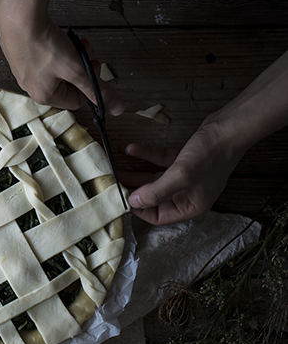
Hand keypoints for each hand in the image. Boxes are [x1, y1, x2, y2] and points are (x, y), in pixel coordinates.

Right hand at [0, 0, 125, 114]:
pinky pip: (45, 58)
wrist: (18, 19)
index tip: (92, 65)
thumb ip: (98, 89)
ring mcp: (25, 71)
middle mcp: (32, 87)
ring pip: (58, 69)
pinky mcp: (21, 55)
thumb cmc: (44, 46)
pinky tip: (57, 38)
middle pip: (68, 83)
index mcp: (45, 97)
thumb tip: (118, 109)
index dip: (90, 83)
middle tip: (84, 52)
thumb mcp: (77, 70)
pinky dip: (56, 49)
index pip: (78, 100)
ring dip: (71, 56)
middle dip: (81, 67)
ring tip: (73, 42)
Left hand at [121, 123, 243, 224]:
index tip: (121, 198)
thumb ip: (156, 191)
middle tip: (114, 183)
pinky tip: (130, 149)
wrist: (230, 127)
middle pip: (155, 197)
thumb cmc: (210, 154)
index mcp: (191, 205)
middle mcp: (188, 194)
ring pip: (155, 179)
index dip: (139, 209)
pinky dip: (146, 155)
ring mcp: (187, 177)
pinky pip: (160, 161)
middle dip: (134, 190)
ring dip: (136, 173)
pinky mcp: (184, 160)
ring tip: (116, 169)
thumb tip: (134, 203)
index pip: (159, 216)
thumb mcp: (181, 175)